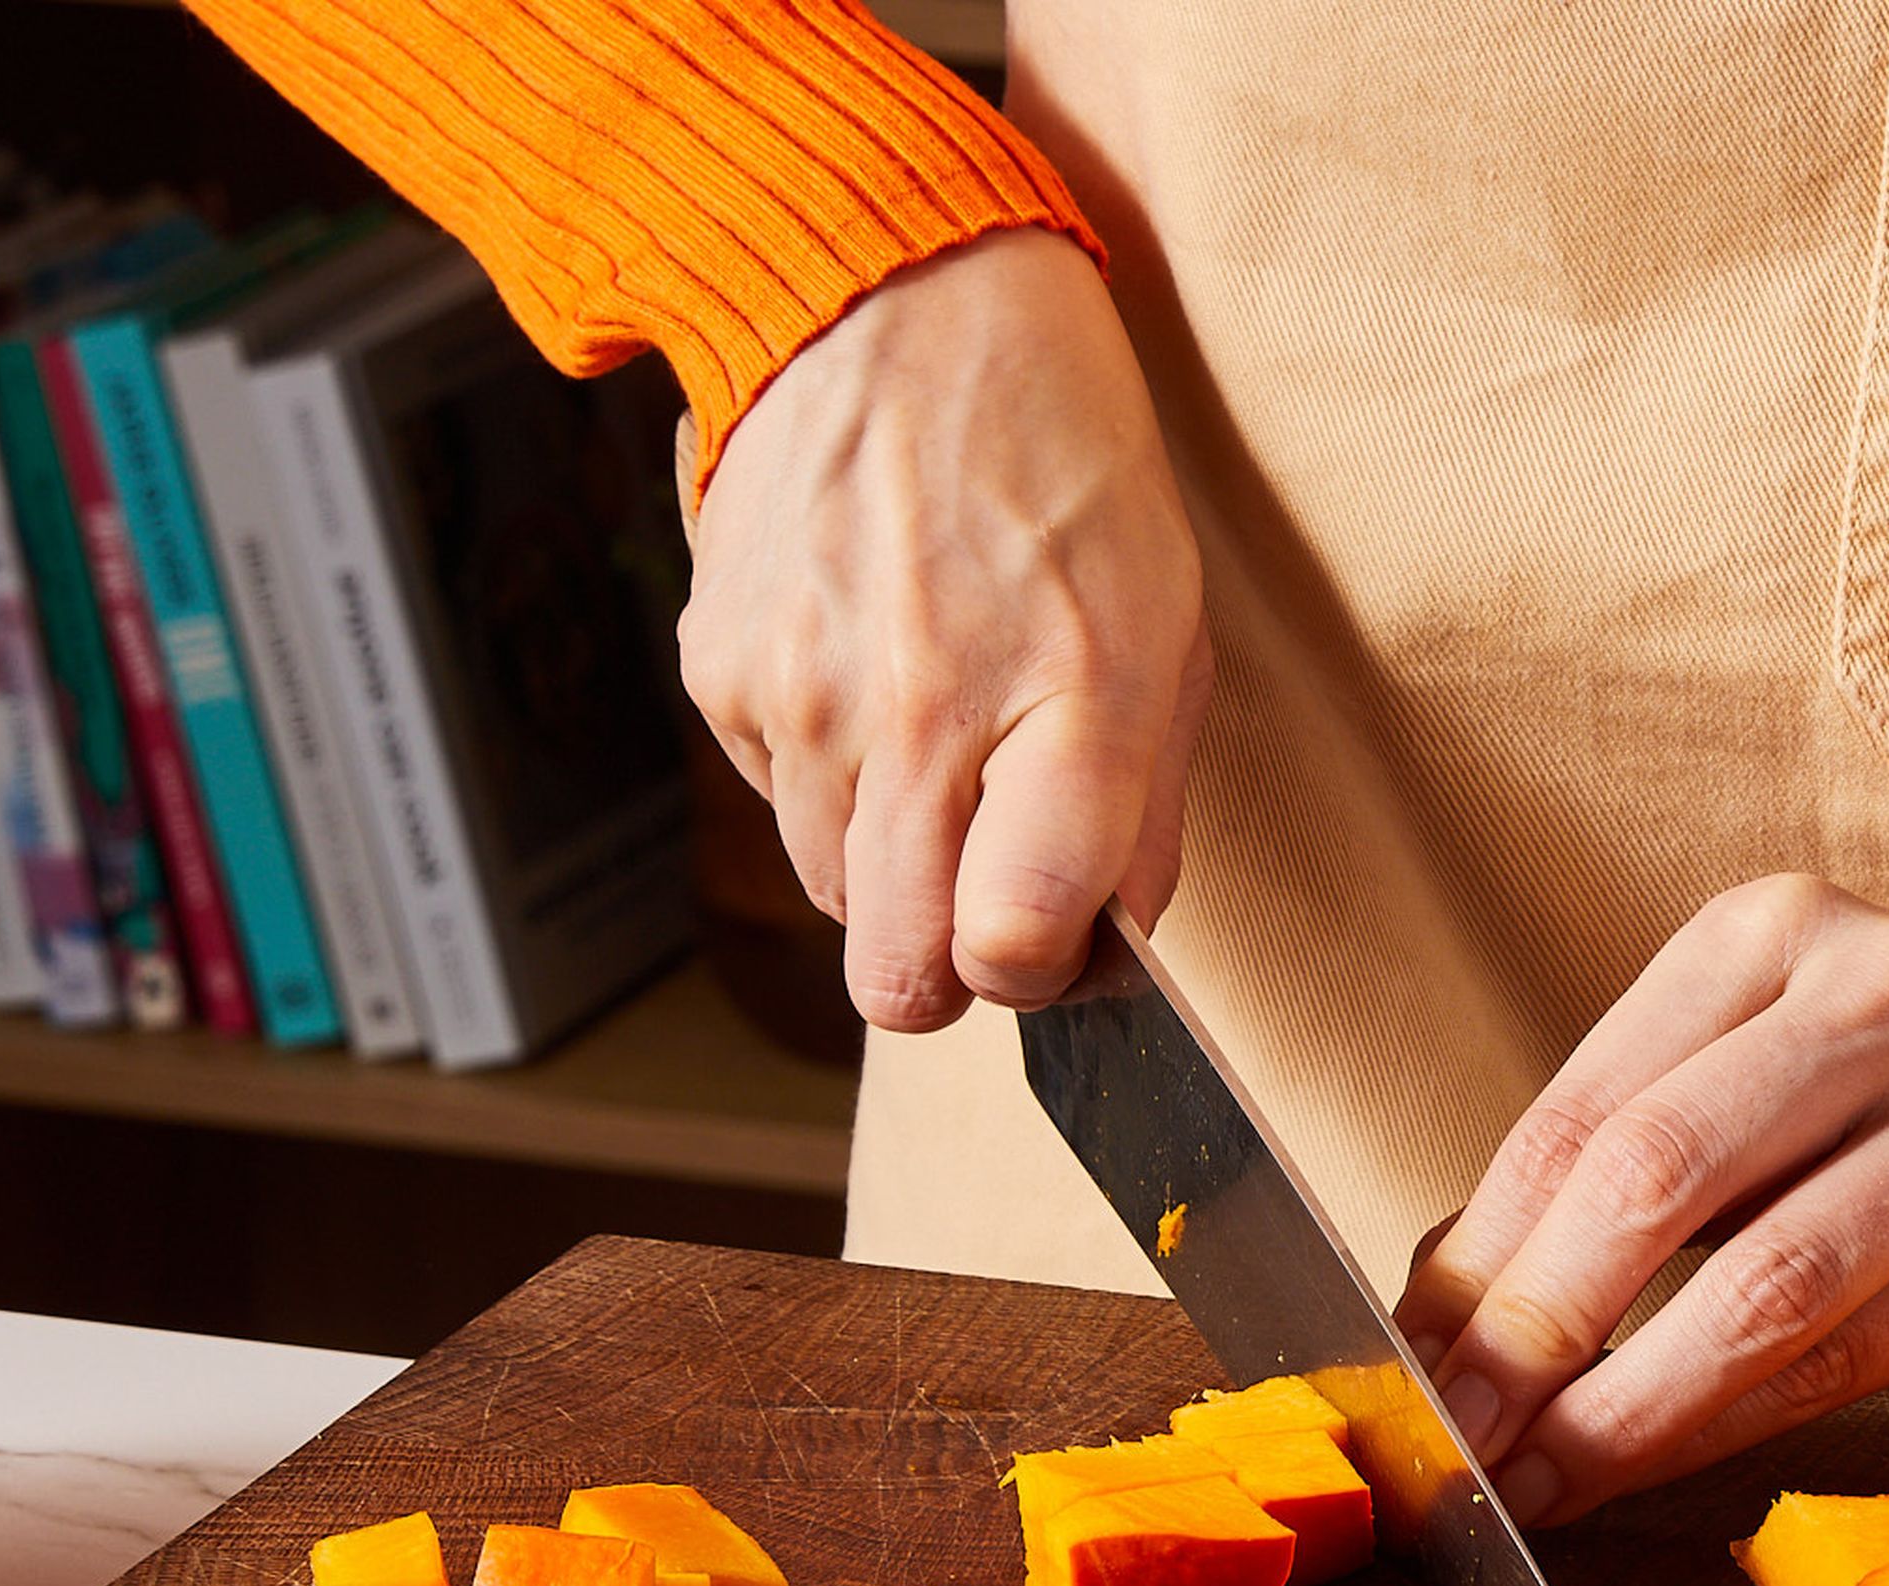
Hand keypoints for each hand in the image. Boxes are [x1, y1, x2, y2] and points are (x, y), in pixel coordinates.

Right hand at [679, 229, 1210, 1031]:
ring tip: (936, 740)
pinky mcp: (719, 673)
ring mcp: (800, 697)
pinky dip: (825, 778)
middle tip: (990, 880)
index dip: (1037, 976)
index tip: (1056, 938)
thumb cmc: (1062, 476)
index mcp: (1067, 704)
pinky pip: (775, 805)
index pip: (1011, 947)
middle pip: (898, 979)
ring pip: (836, 901)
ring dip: (890, 864)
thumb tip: (1098, 958)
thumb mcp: (1168, 635)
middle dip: (950, 962)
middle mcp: (919, 715)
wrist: (896, 303)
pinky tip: (868, 675)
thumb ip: (1143, 819)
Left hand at [1393, 876, 1888, 1526]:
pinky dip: (1725, 1424)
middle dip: (1532, 1327)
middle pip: (1659, 1175)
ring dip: (1625, 1403)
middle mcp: (1873, 996)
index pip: (1584, 1107)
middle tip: (1456, 1435)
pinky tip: (1644, 1467)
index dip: (1479, 1252)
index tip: (1407, 1361)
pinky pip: (1852, 1353)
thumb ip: (1622, 1155)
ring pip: (1764, 1280)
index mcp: (1766, 933)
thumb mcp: (1760, 1064)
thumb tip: (1443, 1305)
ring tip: (1534, 1478)